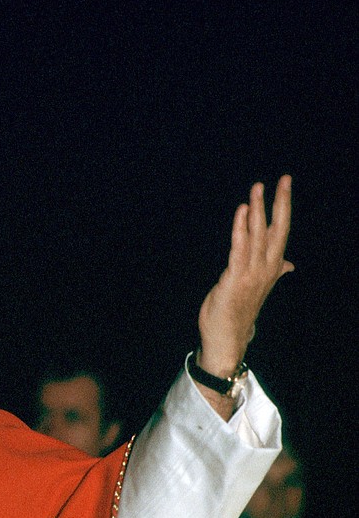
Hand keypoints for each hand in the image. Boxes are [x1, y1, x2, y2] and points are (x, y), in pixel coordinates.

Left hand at [197, 176, 293, 381]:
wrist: (228, 338)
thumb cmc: (239, 310)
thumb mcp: (256, 286)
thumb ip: (272, 271)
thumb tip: (288, 263)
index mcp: (271, 267)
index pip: (280, 231)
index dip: (283, 208)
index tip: (284, 185)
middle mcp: (266, 268)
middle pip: (277, 229)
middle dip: (279, 203)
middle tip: (282, 179)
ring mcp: (252, 273)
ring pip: (257, 235)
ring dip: (257, 211)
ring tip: (257, 189)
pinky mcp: (236, 278)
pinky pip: (239, 248)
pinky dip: (241, 228)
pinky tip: (241, 212)